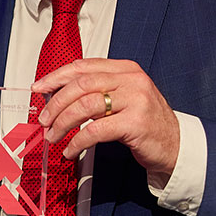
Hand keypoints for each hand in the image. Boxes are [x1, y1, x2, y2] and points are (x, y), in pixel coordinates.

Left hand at [33, 58, 179, 181]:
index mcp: (125, 69)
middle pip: (81, 85)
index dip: (57, 77)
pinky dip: (77, 141)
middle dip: (57, 103)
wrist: (176, 145)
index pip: (83, 66)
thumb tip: (58, 96)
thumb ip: (98, 91)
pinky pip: (95, 130)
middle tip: (44, 119)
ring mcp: (135, 100)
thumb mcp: (124, 97)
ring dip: (63, 122)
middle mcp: (131, 80)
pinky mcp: (135, 123)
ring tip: (53, 135)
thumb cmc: (145, 123)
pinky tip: (71, 149)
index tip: (39, 88)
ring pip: (85, 106)